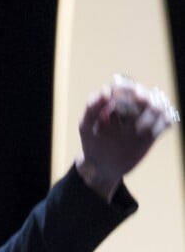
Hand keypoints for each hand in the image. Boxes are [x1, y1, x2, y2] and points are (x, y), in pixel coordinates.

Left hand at [75, 75, 178, 201]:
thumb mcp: (85, 126)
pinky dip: (166, 121)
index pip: (124, 86)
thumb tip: (106, 91)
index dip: (126, 87)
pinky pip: (166, 122)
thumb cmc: (91, 143)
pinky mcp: (152, 134)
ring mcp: (141, 121)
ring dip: (155, 110)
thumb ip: (92, 108)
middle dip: (143, 97)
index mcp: (112, 103)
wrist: (101, 165)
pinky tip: (155, 131)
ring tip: (142, 128)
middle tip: (139, 103)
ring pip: (158, 105)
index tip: (123, 95)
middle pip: (143, 94)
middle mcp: (129, 109)